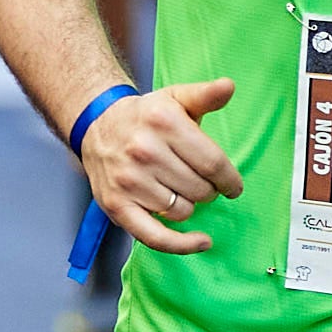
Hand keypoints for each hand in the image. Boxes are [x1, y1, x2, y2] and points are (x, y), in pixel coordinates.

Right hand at [83, 76, 244, 254]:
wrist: (98, 126)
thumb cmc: (146, 116)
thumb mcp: (176, 98)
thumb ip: (205, 95)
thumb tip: (229, 86)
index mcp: (163, 122)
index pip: (212, 163)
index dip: (229, 179)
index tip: (233, 186)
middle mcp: (144, 151)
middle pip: (200, 189)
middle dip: (208, 190)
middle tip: (198, 180)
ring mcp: (128, 181)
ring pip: (182, 211)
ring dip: (189, 205)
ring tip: (177, 188)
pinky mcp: (116, 205)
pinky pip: (155, 237)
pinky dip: (181, 245)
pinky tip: (201, 242)